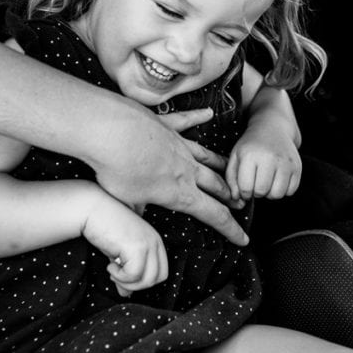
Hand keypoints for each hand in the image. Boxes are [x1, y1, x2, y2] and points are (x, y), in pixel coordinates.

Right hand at [82, 191, 167, 295]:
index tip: (123, 275)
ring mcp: (148, 244)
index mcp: (155, 241)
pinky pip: (134, 275)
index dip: (143, 280)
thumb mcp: (118, 253)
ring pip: (148, 280)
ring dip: (128, 282)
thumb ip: (125, 272)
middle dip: (137, 285)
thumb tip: (125, 294)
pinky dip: (120, 276)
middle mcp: (155, 241)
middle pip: (158, 278)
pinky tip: (109, 265)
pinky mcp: (137, 247)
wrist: (92, 208)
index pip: (162, 272)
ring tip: (113, 271)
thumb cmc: (103, 228)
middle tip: (117, 275)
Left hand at [88, 102, 249, 245]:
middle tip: (240, 203)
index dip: (230, 229)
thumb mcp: (127, 203)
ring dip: (221, 165)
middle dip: (230, 196)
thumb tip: (138, 217)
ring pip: (207, 156)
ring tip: (231, 169)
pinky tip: (207, 113)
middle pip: (216, 185)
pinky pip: (186, 120)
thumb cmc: (117, 170)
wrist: (110, 133)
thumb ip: (138, 211)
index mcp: (180, 193)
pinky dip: (197, 117)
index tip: (243, 238)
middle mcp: (186, 168)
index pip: (213, 215)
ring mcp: (178, 144)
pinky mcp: (165, 125)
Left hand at [226, 126, 301, 200]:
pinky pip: (291, 191)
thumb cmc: (251, 146)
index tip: (245, 185)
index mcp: (250, 156)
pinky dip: (283, 190)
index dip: (244, 192)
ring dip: (270, 193)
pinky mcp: (297, 167)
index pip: (246, 188)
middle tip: (256, 182)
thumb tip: (238, 198)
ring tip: (267, 181)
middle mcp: (269, 158)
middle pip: (262, 192)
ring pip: (277, 194)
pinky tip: (277, 179)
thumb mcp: (235, 157)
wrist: (273, 128)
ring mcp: (286, 162)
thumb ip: (232, 179)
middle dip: (257, 192)